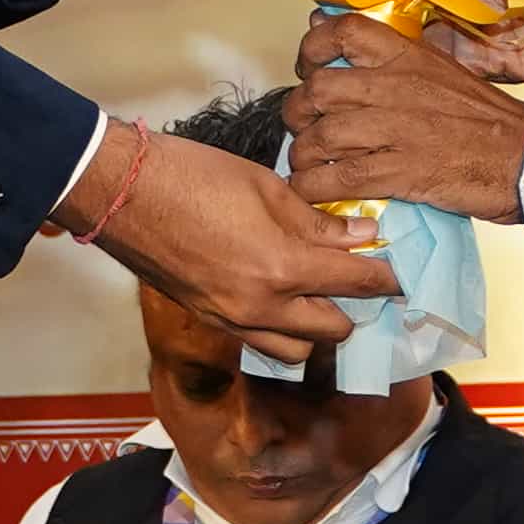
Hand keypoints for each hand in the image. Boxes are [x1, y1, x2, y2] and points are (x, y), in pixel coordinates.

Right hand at [69, 127, 380, 365]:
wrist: (120, 192)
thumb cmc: (191, 176)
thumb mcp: (265, 186)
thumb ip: (316, 220)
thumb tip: (361, 235)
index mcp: (281, 268)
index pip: (355, 284)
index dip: (387, 278)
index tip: (403, 272)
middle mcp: (261, 307)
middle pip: (333, 330)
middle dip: (355, 307)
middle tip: (362, 279)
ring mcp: (232, 320)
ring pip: (296, 348)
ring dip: (317, 327)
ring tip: (322, 293)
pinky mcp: (209, 320)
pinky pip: (260, 340)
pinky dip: (281, 328)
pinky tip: (282, 296)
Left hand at [281, 14, 523, 226]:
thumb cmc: (487, 119)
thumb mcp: (441, 70)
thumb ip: (391, 56)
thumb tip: (333, 26)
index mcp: (409, 57)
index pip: (342, 32)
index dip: (311, 48)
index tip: (307, 66)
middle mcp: (396, 87)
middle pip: (319, 90)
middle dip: (298, 112)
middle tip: (301, 126)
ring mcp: (397, 129)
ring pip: (322, 136)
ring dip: (304, 156)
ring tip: (306, 165)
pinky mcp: (401, 171)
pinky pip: (339, 178)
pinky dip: (315, 188)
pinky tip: (312, 192)